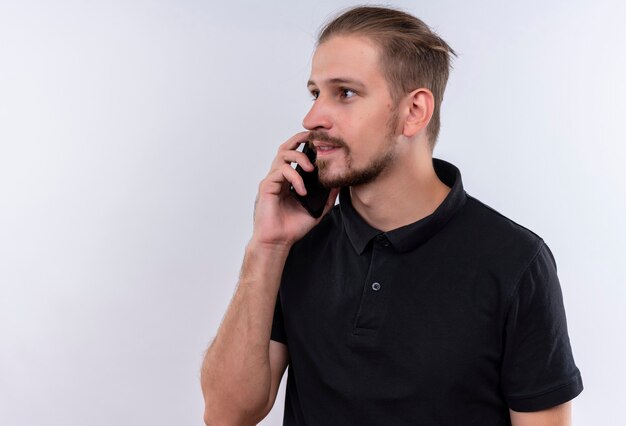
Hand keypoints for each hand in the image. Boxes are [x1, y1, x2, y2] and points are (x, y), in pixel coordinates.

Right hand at [251, 131, 339, 248]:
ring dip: (299, 158)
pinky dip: (294, 178)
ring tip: (312, 169)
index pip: (294, 155)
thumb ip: (327, 197)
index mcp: (288, 180)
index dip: (304, 145)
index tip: (319, 143)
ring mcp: (272, 181)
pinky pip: (281, 172)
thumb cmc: (292, 227)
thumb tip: (340, 184)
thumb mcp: (317, 209)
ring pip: (283, 156)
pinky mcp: (267, 187)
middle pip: (285, 148)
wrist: (278, 241)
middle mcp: (279, 177)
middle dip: (299, 139)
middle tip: (314, 140)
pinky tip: (302, 191)